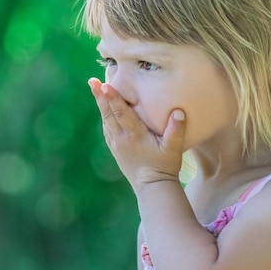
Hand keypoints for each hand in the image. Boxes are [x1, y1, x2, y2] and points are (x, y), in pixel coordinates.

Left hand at [88, 77, 185, 191]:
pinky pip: (107, 129)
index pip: (122, 113)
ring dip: (101, 104)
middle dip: (100, 96)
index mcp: (135, 136)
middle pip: (109, 114)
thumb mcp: (173, 149)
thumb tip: (178, 112)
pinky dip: (104, 116)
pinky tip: (104, 109)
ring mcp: (117, 144)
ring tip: (95, 88)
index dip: (113, 98)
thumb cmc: (165, 167)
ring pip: (106, 120)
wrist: (152, 188)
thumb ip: (176, 130)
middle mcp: (122, 139)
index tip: (105, 85)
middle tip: (92, 81)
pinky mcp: (116, 149)